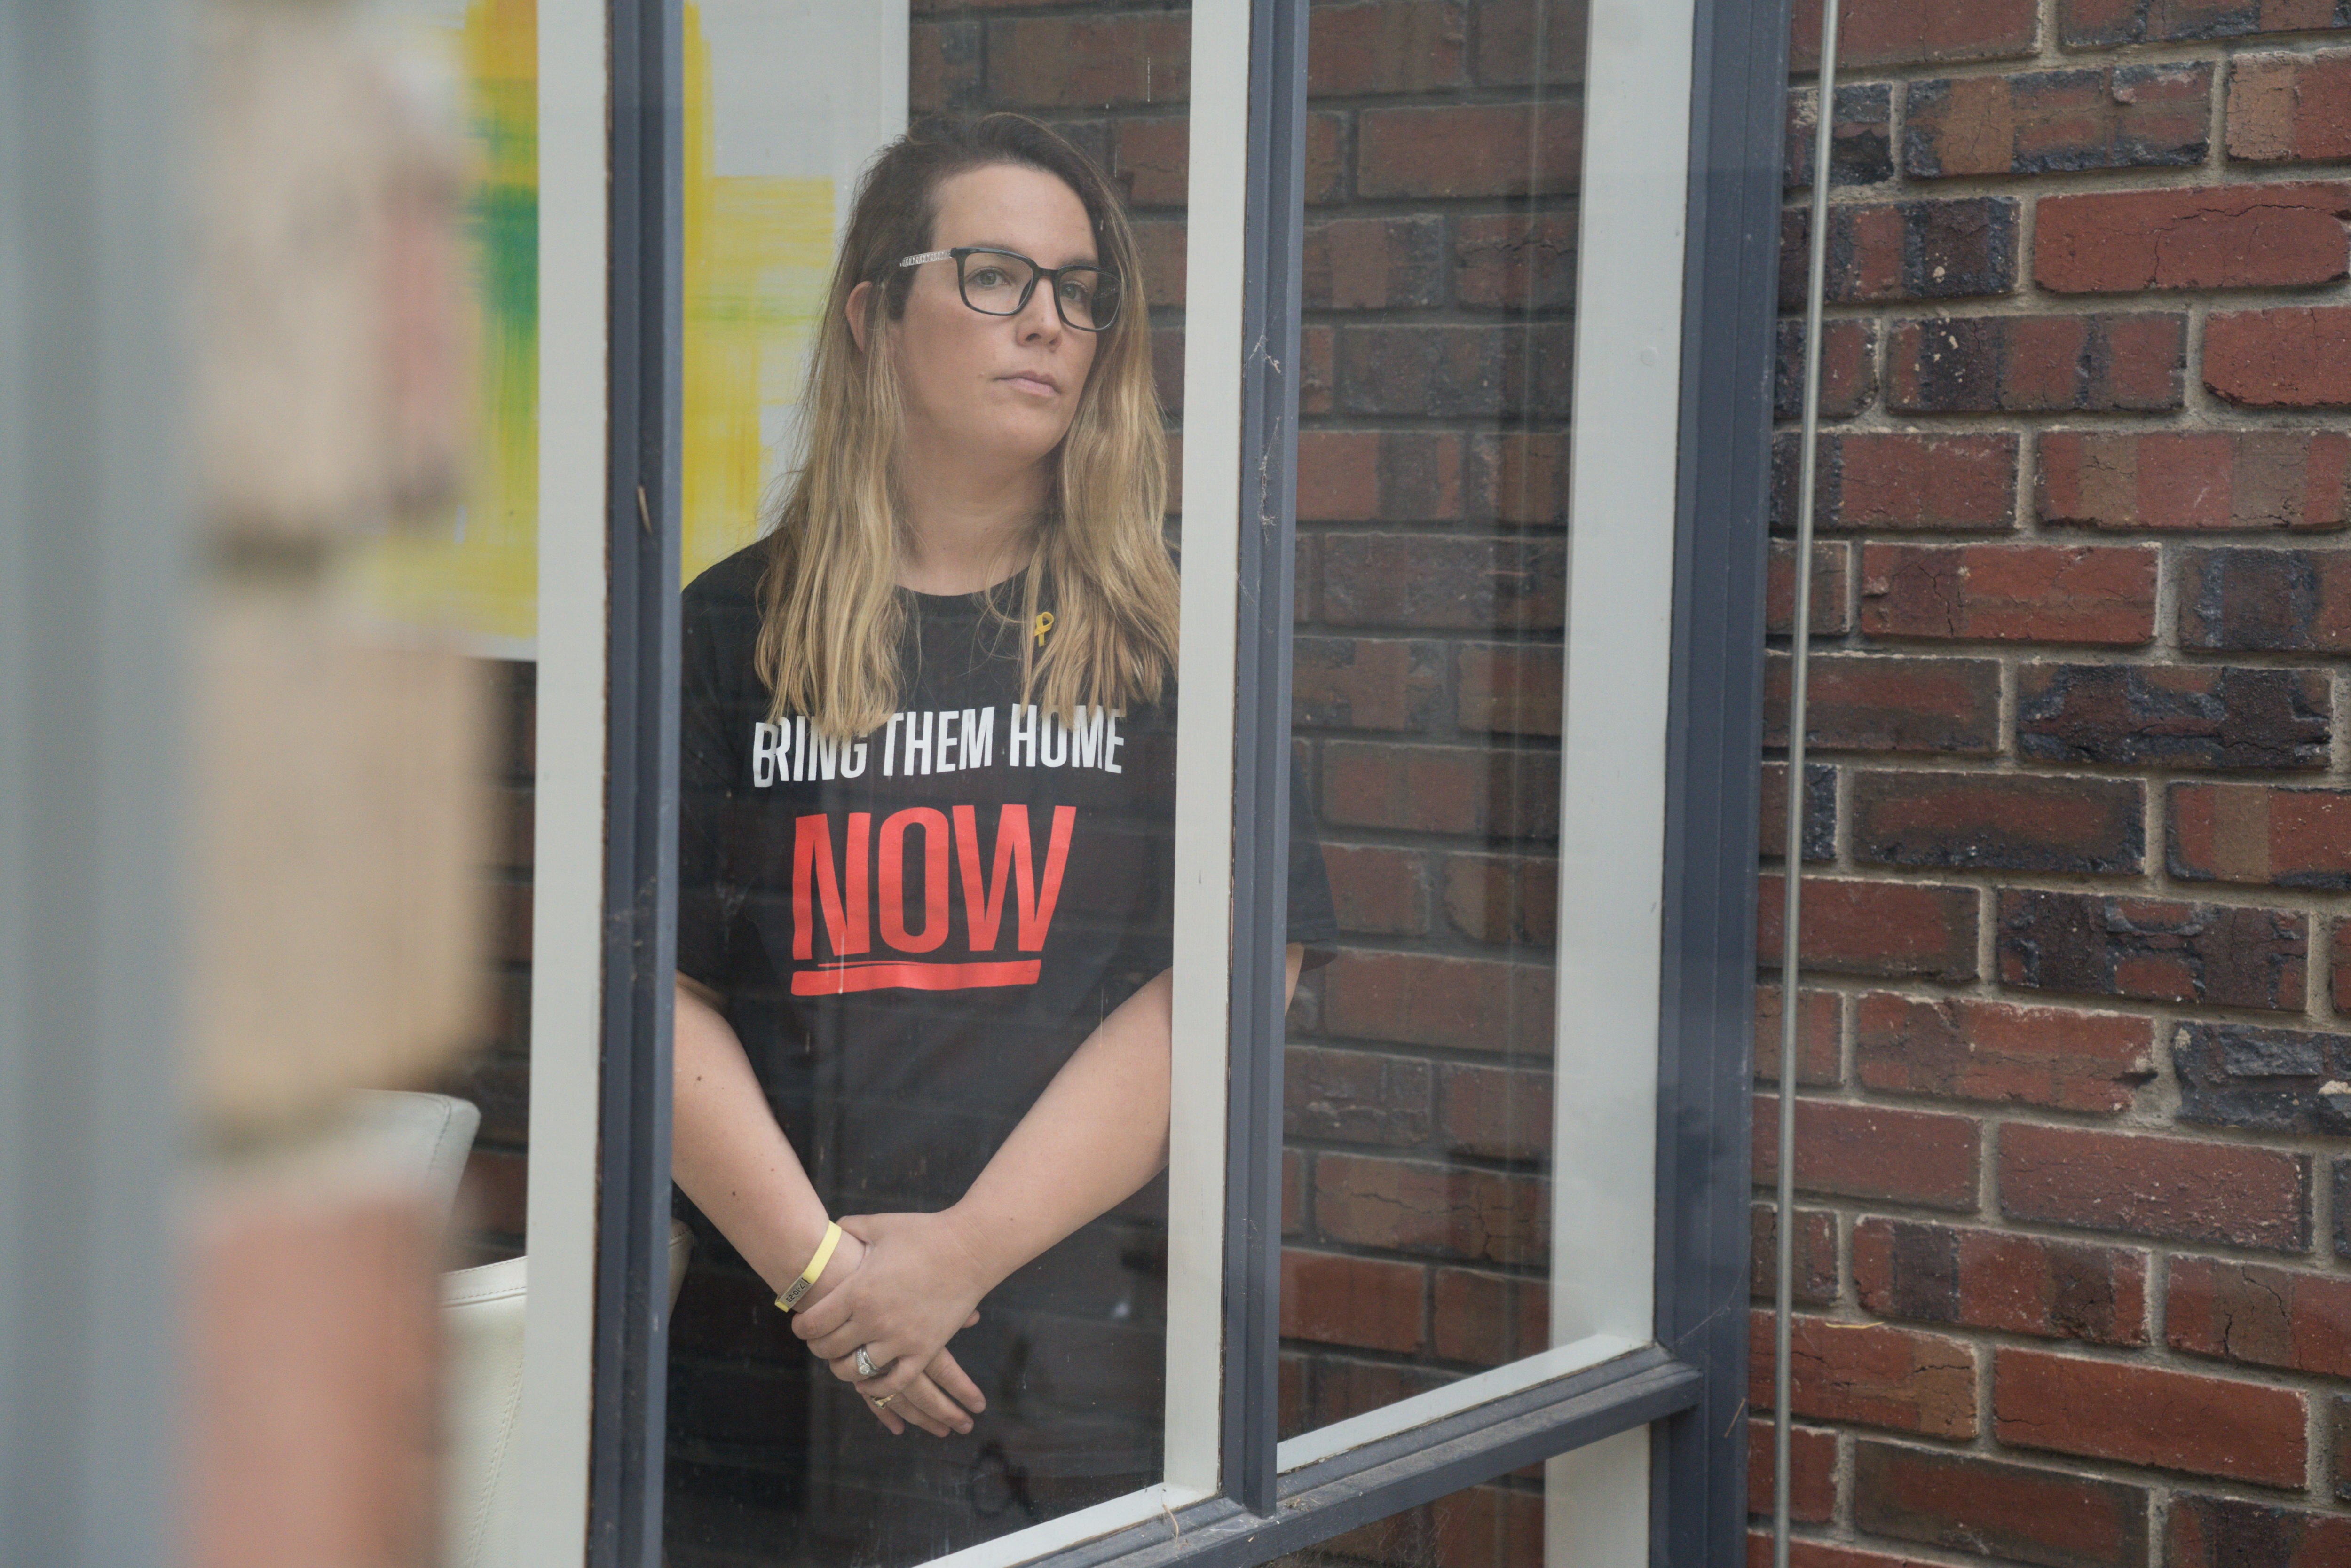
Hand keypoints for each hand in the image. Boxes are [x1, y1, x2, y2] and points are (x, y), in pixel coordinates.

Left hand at [792, 1211, 993, 1422]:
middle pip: (829, 1350)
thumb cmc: (924, 1233)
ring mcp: (900, 1339)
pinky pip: (893, 1383)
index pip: (813, 1324)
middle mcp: (874, 1320)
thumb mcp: (880, 1225)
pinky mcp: (924, 1350)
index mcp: (858, 1291)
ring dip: (843, 1368)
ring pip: (856, 1371)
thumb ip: (849, 1228)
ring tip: (841, 1360)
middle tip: (819, 1341)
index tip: (801, 1325)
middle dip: (818, 1347)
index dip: (801, 1328)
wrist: (971, 1248)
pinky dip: (876, 1388)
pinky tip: (867, 1382)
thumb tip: (833, 1231)